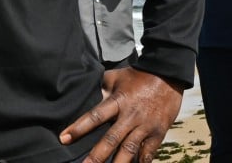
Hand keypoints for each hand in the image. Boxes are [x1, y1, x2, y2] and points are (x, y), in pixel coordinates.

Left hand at [59, 68, 182, 161]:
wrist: (167, 75)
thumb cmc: (137, 76)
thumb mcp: (115, 77)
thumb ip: (100, 88)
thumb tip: (84, 94)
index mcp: (118, 101)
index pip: (95, 116)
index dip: (79, 127)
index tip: (64, 138)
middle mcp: (130, 116)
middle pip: (111, 139)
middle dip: (97, 155)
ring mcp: (145, 126)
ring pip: (129, 150)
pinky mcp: (158, 134)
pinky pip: (147, 153)